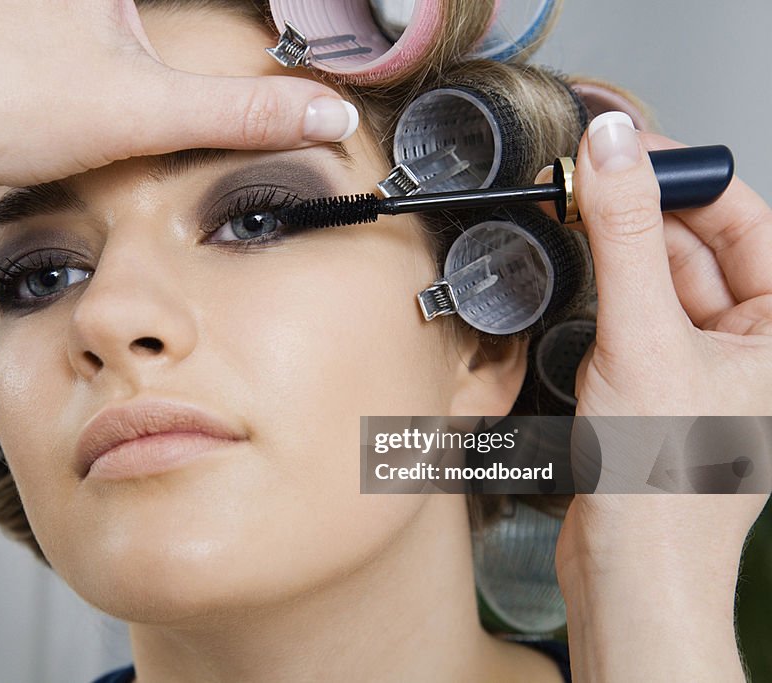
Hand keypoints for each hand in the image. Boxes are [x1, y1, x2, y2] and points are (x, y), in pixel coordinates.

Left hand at [0, 0, 356, 187]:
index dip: (263, 0)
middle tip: (196, 56)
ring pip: (112, 2)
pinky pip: (72, 4)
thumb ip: (244, 113)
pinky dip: (109, 17)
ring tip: (134, 56)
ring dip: (136, 19)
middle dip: (177, 21)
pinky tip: (110, 34)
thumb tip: (325, 113)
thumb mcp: (146, 112)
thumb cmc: (3, 107)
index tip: (304, 8)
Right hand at [548, 111, 770, 680]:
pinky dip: (598, 293)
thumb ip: (625, 234)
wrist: (628, 572)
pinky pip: (630, 316)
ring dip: (611, 251)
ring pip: (656, 280)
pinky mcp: (654, 384)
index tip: (622, 141)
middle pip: (693, 244)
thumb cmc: (665, 483)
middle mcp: (751, 343)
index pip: (741, 215)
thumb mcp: (643, 336)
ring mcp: (700, 364)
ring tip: (566, 224)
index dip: (682, 172)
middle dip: (636, 211)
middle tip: (577, 180)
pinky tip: (567, 281)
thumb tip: (616, 147)